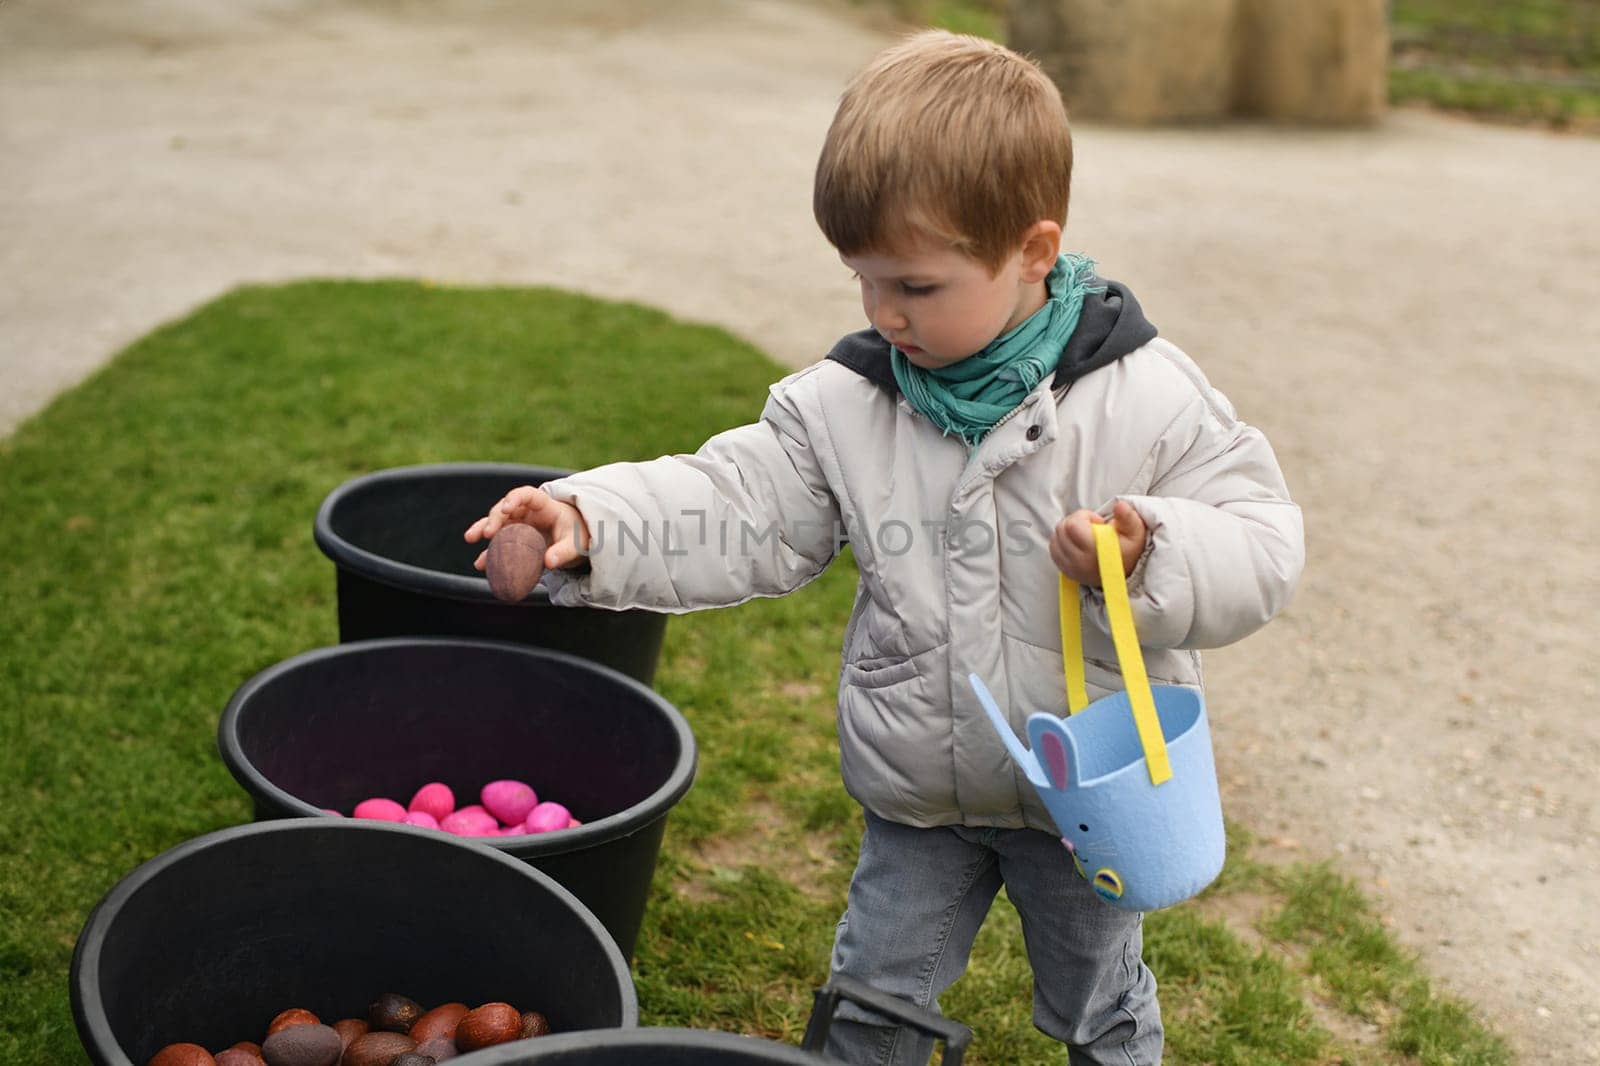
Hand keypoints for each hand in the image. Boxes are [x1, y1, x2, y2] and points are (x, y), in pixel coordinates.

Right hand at [463, 485, 590, 571]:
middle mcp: (526, 512)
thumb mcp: (575, 543)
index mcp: (543, 505)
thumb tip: (549, 562)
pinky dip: (489, 553)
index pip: (526, 494)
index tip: (506, 508)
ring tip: (470, 538)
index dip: (514, 498)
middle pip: (506, 509)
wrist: (576, 540)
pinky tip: (480, 564)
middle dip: (494, 518)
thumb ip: (563, 552)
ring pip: (497, 523)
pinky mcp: (514, 539)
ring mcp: (518, 524)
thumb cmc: (577, 534)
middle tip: (488, 533)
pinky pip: (499, 544)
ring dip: (482, 529)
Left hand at [1049, 501, 1147, 585]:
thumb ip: (1128, 517)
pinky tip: (1077, 542)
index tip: (1098, 522)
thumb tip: (1119, 505)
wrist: (1125, 574)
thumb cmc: (1129, 550)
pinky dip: (1061, 541)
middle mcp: (1079, 562)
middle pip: (1061, 529)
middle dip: (1075, 521)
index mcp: (1094, 552)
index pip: (1072, 525)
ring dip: (1067, 531)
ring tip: (1085, 535)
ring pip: (1055, 537)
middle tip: (1092, 527)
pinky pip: (1053, 549)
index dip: (1083, 516)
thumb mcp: (1136, 532)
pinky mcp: (1065, 570)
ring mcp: (1070, 568)